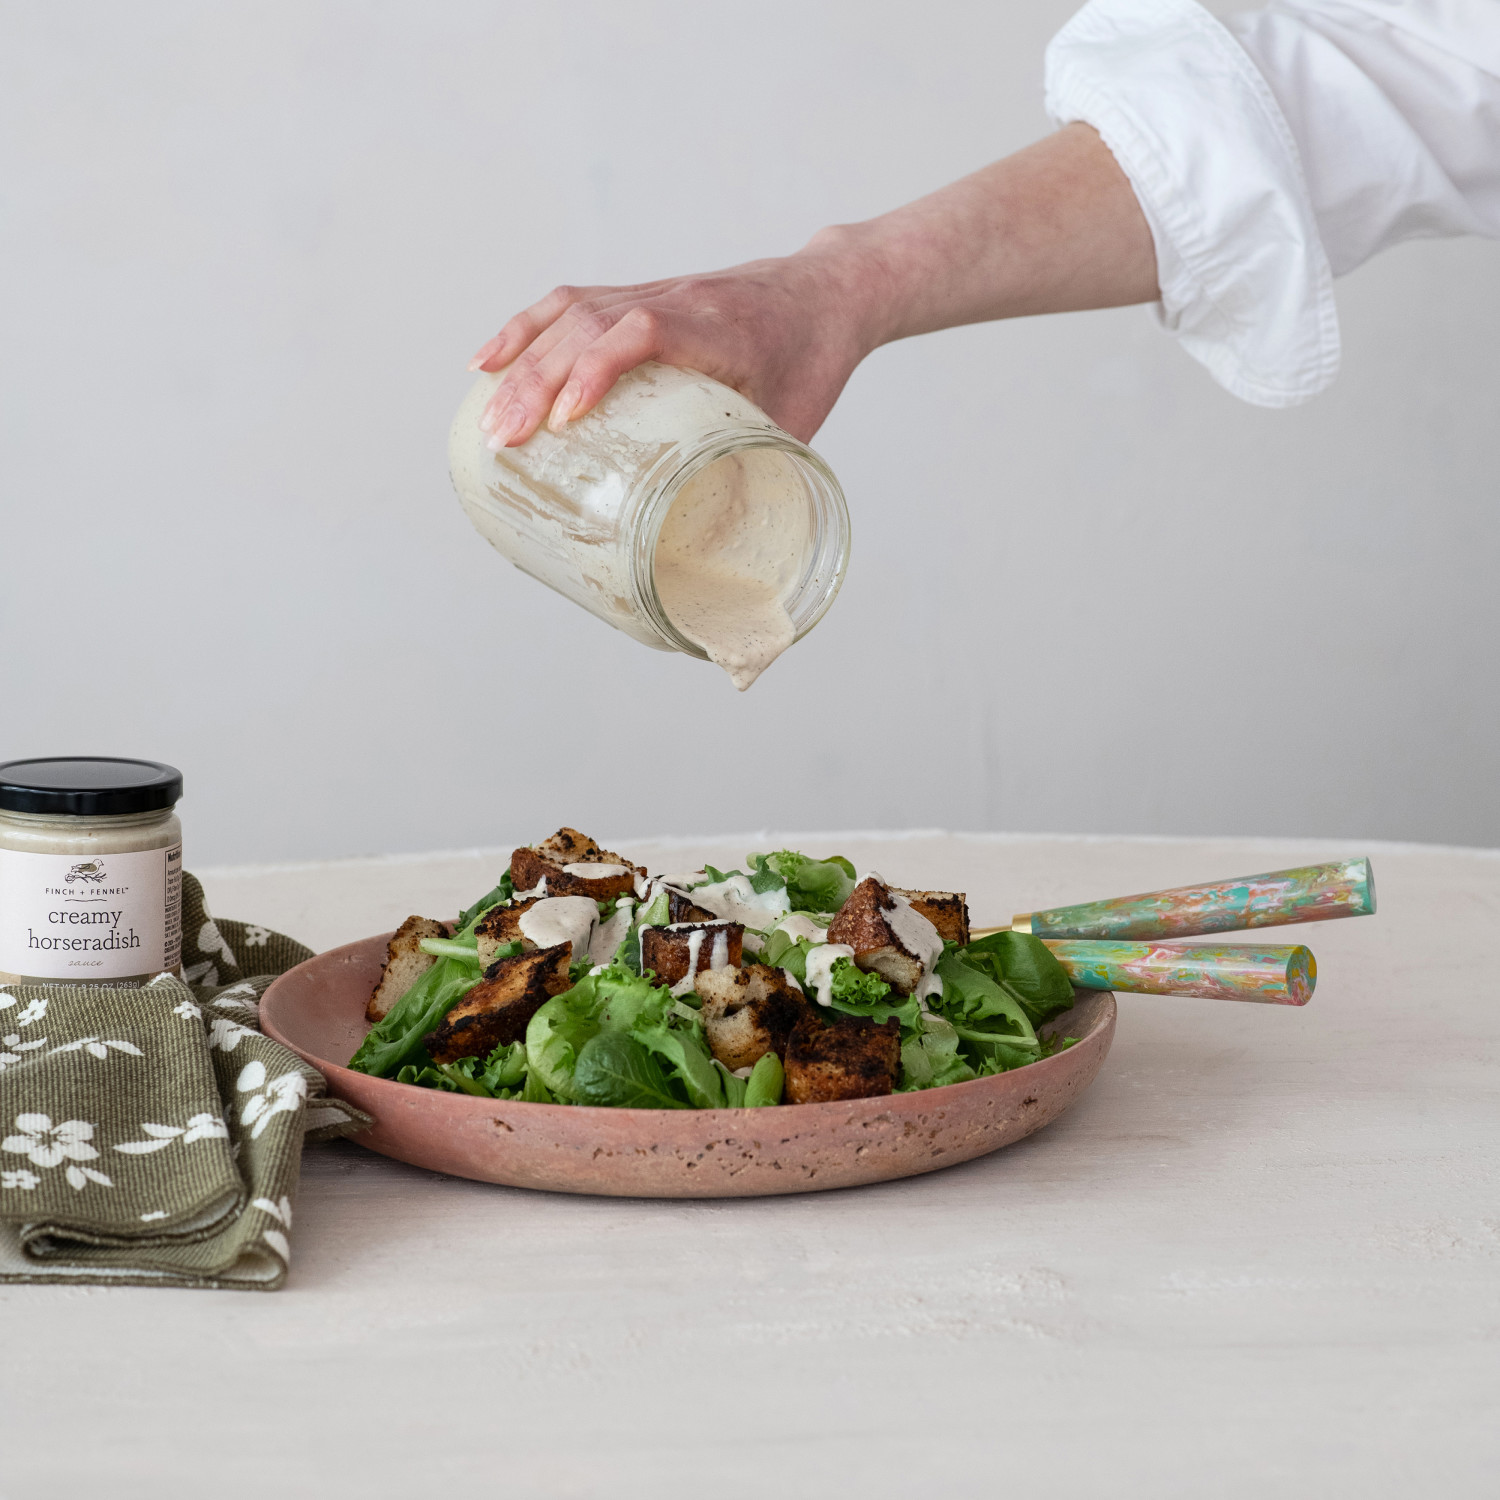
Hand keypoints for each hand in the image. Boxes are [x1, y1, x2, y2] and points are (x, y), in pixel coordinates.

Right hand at [468, 245, 880, 447]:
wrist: (826, 292)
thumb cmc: (813, 362)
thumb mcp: (796, 423)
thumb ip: (758, 476)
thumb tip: (723, 552)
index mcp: (718, 330)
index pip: (644, 330)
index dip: (599, 368)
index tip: (567, 418)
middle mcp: (676, 301)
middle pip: (589, 323)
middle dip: (537, 381)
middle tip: (501, 439)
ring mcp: (650, 292)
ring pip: (570, 311)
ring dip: (521, 360)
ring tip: (487, 415)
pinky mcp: (635, 295)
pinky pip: (569, 305)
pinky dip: (525, 332)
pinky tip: (489, 363)